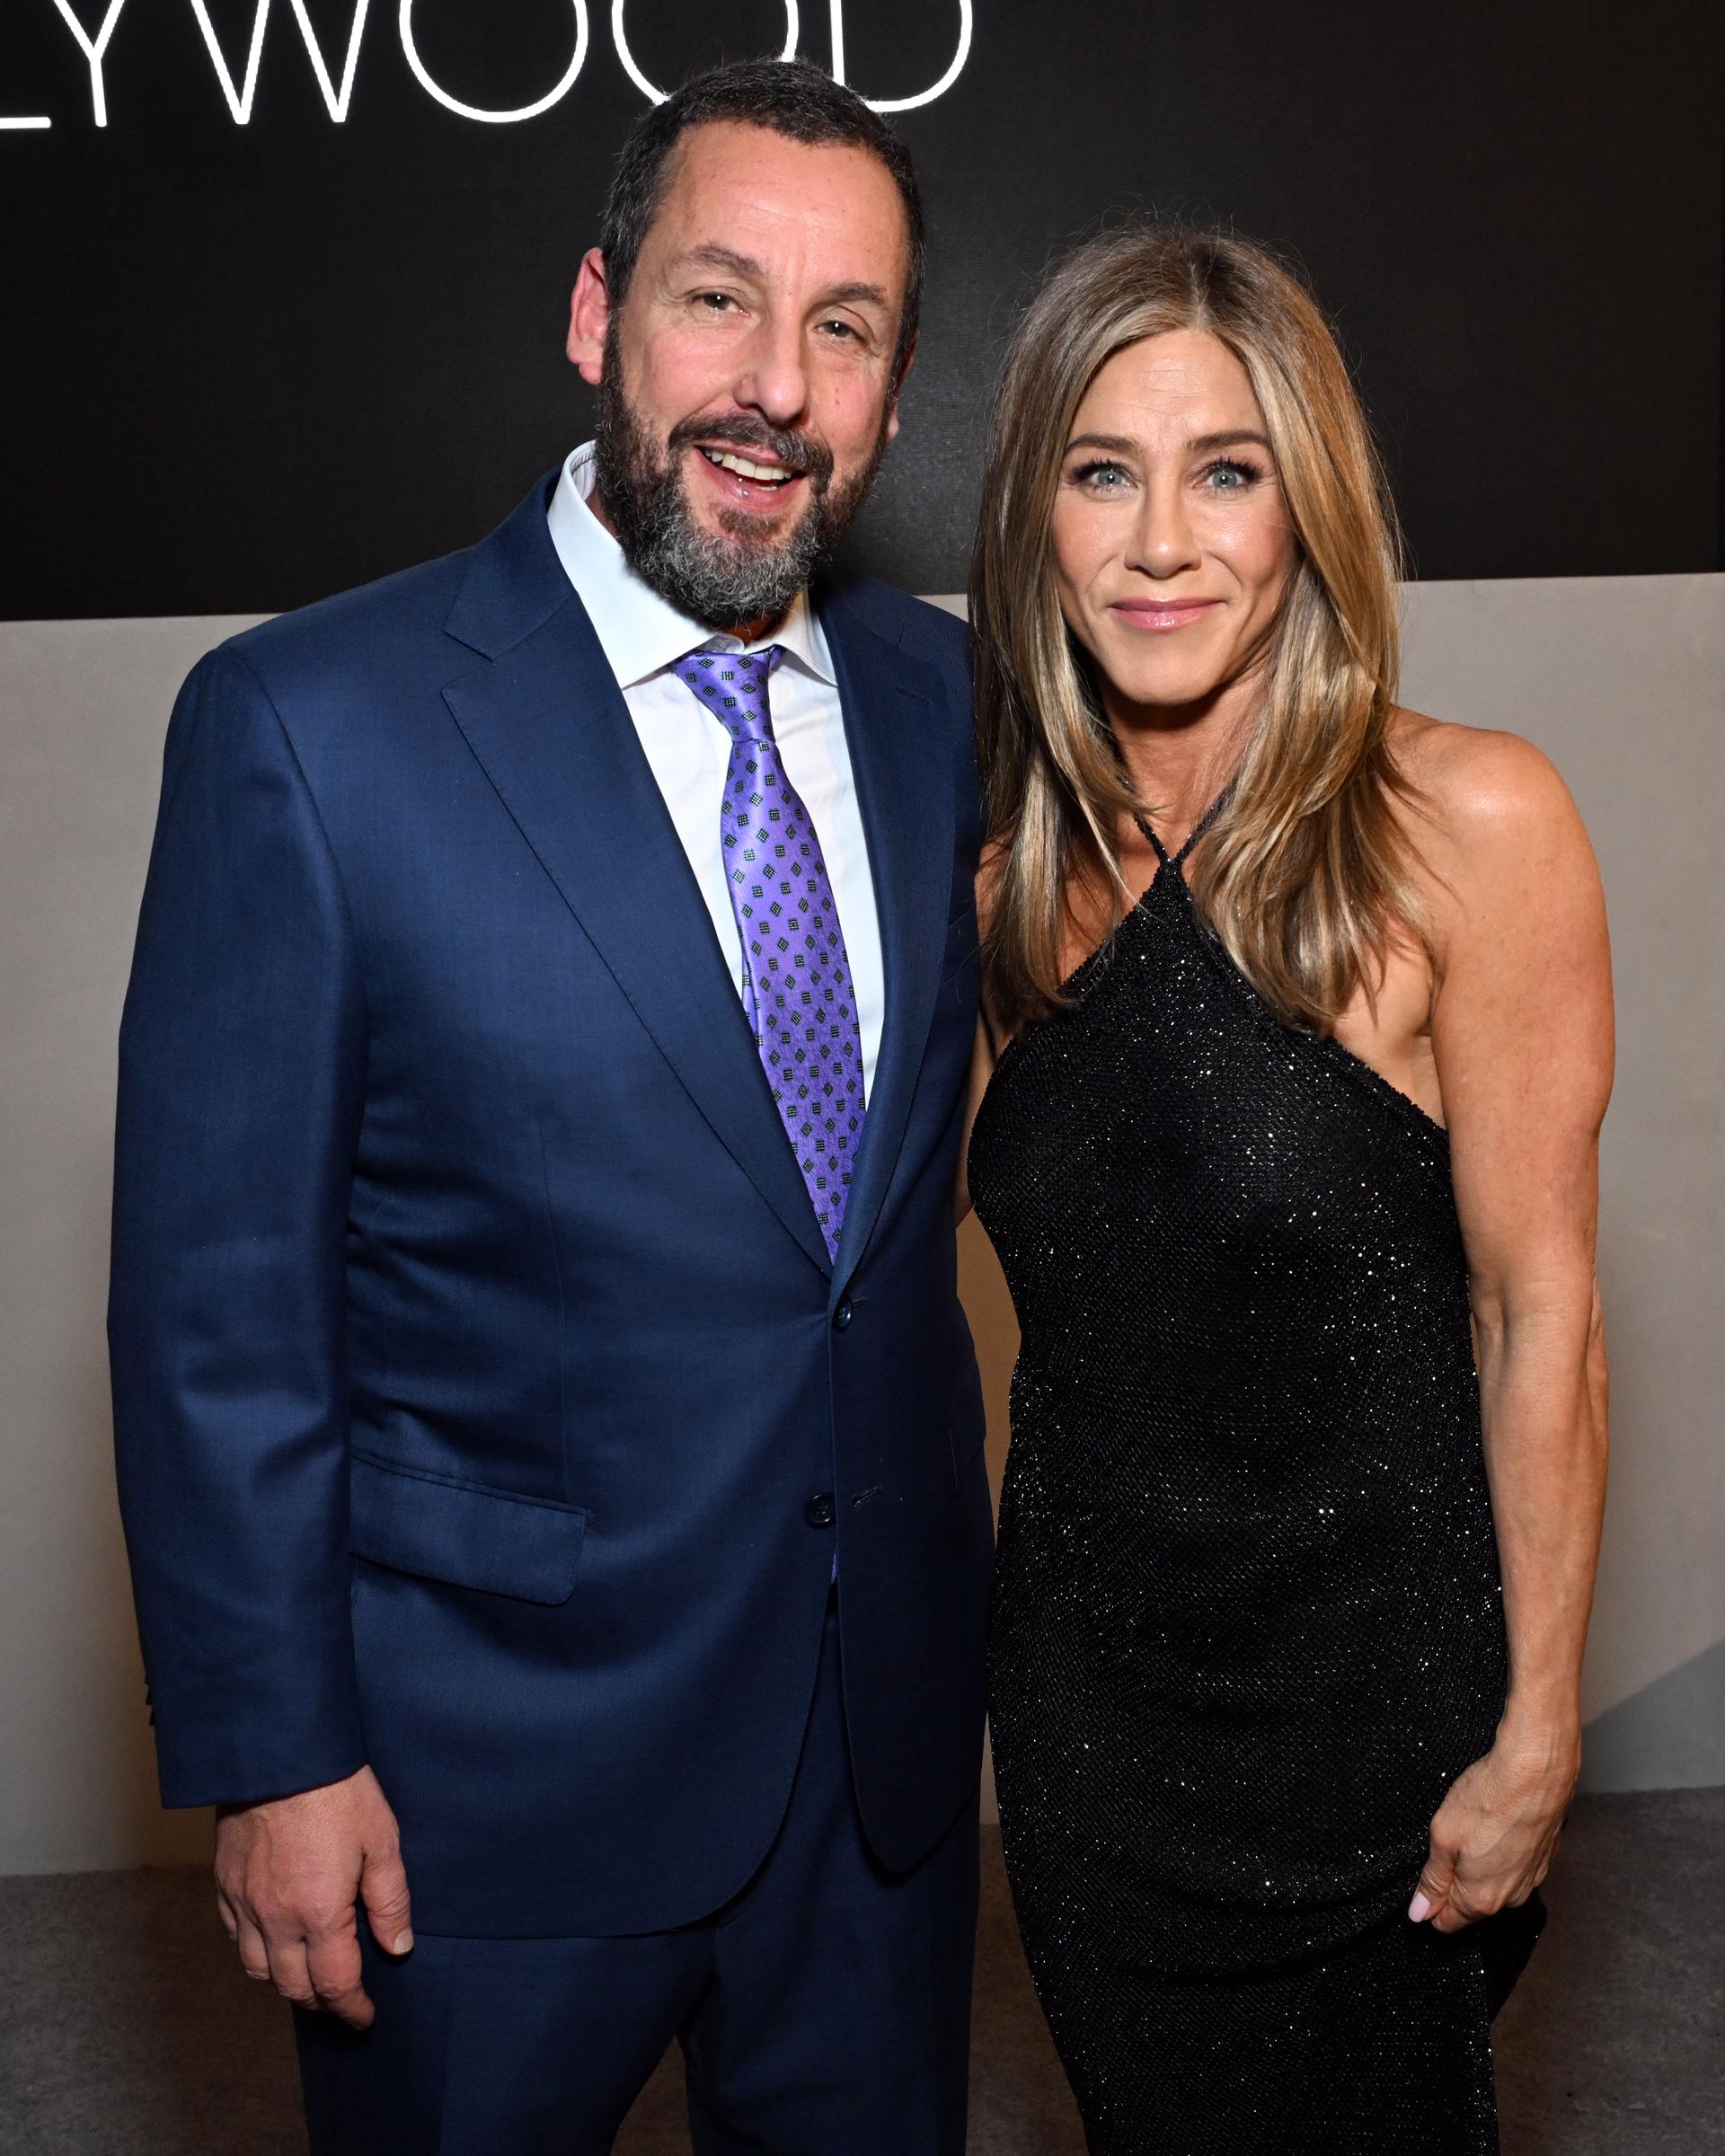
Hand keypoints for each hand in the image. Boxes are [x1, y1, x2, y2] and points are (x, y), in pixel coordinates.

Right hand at [214, 1764, 411, 2027]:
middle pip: (292, 1986)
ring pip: (256, 1969)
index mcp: (318, 1913)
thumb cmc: (337, 1790)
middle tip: (341, 1999)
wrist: (279, 1751)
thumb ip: (390, 1900)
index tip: (364, 2017)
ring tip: (307, 1974)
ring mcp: (243, 1902)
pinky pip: (234, 1935)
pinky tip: (271, 1939)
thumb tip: (397, 1946)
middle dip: (320, 2001)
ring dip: (284, 1981)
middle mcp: (275, 1918)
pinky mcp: (223, 1882)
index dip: (351, 2007)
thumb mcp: (380, 1840)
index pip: (334, 1984)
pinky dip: (254, 1950)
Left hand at [1408, 1726, 1576, 1934]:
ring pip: (1493, 1884)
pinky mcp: (1543, 1857)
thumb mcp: (1443, 1837)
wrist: (1537, 1771)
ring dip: (1478, 1865)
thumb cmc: (1489, 1800)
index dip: (1430, 1903)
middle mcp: (1511, 1898)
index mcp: (1482, 1900)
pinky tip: (1495, 1825)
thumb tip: (1420, 1913)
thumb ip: (1433, 1880)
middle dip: (1454, 1882)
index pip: (1448, 1923)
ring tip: (1472, 1829)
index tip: (1424, 1878)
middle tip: (1446, 1844)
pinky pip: (1513, 1866)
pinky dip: (1501, 1852)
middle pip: (1471, 1905)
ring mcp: (1531, 1878)